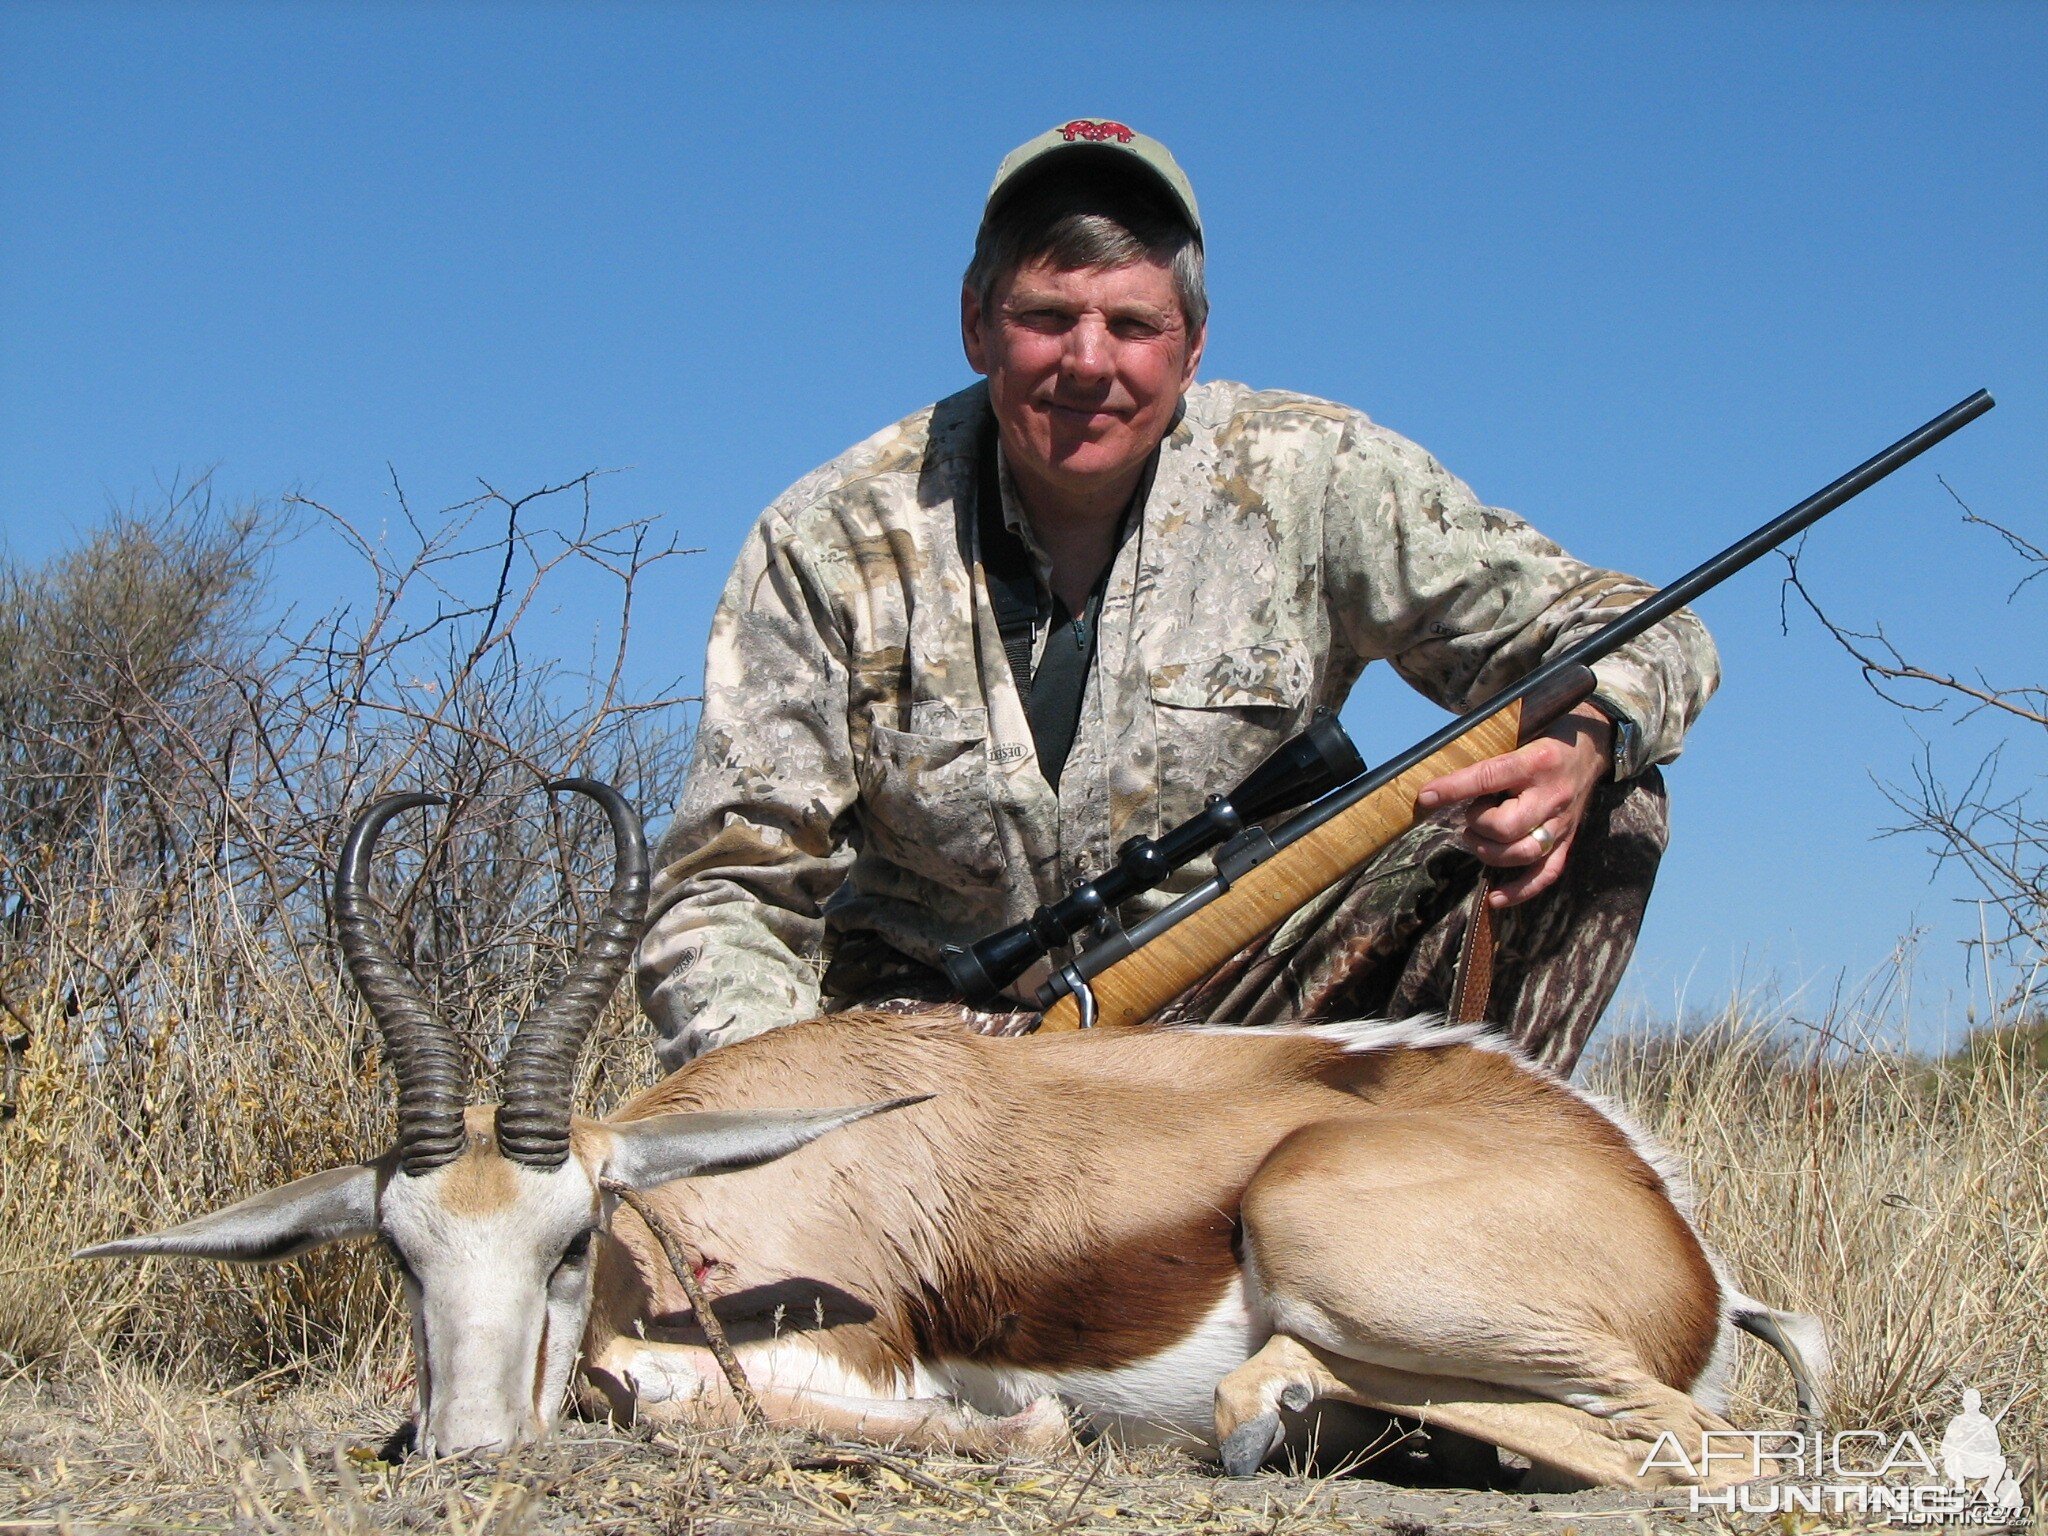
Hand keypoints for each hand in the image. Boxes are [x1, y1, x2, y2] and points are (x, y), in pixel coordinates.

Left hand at [1413, 703, 1612, 908]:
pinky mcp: (1567, 841)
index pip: (1489, 777)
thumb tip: (1443, 775)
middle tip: (1471, 814)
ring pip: (1522, 854)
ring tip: (1476, 837)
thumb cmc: (1547, 737)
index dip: (1454, 788)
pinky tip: (1496, 898)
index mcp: (1536, 762)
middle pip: (1506, 827)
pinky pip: (1545, 874)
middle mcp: (1551, 796)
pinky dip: (1520, 891)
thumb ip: (1488, 754)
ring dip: (1489, 852)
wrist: (1593, 747)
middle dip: (1478, 825)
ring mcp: (1561, 823)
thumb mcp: (1520, 733)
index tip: (1426, 796)